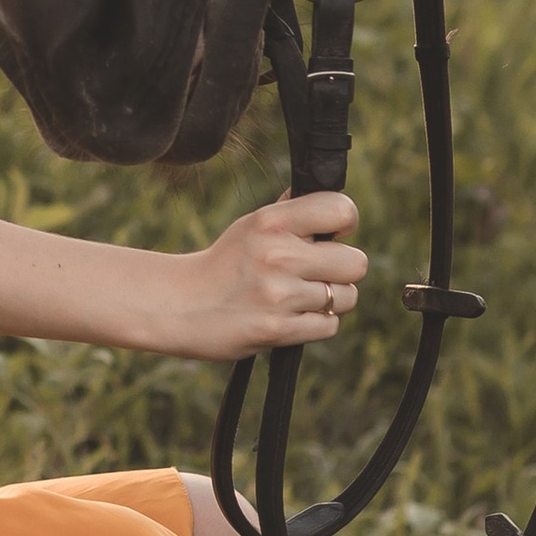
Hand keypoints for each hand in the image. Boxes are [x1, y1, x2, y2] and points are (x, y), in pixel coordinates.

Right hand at [171, 192, 366, 363]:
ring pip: (346, 297)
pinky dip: (316, 324)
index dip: (346, 223)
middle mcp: (278, 254)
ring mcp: (278, 294)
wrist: (178, 305)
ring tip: (300, 297)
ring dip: (330, 300)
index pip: (341, 210)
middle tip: (318, 273)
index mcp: (271, 222)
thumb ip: (291, 214)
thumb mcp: (249, 226)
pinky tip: (292, 317)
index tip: (333, 235)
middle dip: (343, 271)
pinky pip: (329, 326)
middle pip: (356, 262)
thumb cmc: (223, 265)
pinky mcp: (277, 329)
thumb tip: (331, 205)